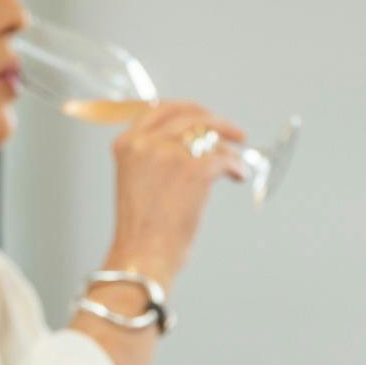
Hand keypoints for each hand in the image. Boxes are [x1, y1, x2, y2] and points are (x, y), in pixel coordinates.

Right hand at [103, 101, 246, 284]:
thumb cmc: (142, 229)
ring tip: (237, 161)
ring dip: (228, 148)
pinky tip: (238, 175)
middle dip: (216, 122)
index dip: (188, 111)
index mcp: (127, 144)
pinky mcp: (194, 169)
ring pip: (209, 136)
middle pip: (189, 116)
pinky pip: (224, 159)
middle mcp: (145, 142)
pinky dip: (236, 167)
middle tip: (233, 133)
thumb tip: (191, 142)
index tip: (204, 116)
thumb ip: (154, 157)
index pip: (160, 109)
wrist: (143, 255)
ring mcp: (170, 153)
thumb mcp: (137, 181)